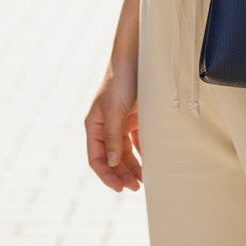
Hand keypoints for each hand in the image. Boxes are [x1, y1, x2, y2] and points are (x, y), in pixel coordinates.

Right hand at [85, 66, 141, 192]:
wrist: (137, 57)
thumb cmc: (121, 81)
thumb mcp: (115, 110)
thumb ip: (114, 137)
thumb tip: (113, 164)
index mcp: (94, 125)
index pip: (97, 158)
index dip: (107, 175)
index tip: (119, 189)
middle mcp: (106, 127)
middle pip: (112, 159)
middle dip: (122, 175)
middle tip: (136, 188)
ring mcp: (120, 123)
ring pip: (125, 153)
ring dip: (132, 167)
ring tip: (143, 180)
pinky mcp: (135, 119)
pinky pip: (137, 142)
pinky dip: (142, 153)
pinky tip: (150, 163)